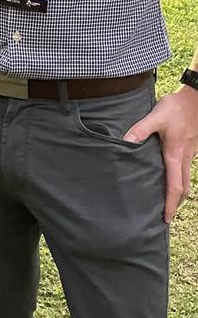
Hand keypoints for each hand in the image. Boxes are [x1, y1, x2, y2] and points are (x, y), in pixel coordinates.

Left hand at [124, 86, 197, 222]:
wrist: (196, 99)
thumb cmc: (176, 108)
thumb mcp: (155, 117)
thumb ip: (140, 129)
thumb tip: (126, 142)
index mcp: (175, 155)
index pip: (174, 187)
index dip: (170, 204)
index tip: (166, 219)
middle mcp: (185, 158)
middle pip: (183, 188)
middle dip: (175, 203)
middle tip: (166, 215)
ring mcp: (190, 153)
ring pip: (186, 178)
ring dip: (179, 192)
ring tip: (169, 199)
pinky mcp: (191, 147)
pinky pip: (187, 168)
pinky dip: (181, 178)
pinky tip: (172, 174)